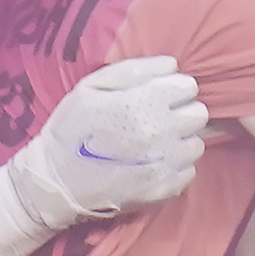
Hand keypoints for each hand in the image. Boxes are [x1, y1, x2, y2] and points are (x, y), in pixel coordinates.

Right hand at [11, 54, 210, 223]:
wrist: (56, 182)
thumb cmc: (71, 128)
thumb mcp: (91, 87)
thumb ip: (134, 70)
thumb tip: (171, 66)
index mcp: (145, 102)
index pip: (188, 86)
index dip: (171, 89)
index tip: (155, 97)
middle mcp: (162, 132)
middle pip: (198, 114)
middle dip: (180, 113)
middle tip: (156, 120)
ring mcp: (166, 164)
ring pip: (196, 143)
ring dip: (179, 141)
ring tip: (154, 144)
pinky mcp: (165, 189)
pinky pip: (188, 171)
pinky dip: (174, 167)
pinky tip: (152, 165)